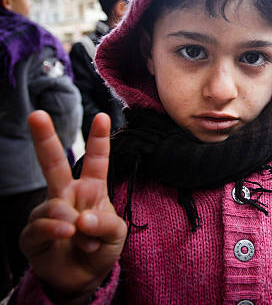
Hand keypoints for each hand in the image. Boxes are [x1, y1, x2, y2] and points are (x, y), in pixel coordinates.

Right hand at [20, 111, 126, 300]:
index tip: (104, 117)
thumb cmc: (102, 248)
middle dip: (45, 138)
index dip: (99, 139)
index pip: (96, 160)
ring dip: (73, 223)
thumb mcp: (117, 234)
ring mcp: (48, 213)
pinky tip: (68, 234)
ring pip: (53, 204)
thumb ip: (106, 223)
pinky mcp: (33, 235)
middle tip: (36, 115)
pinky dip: (56, 229)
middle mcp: (67, 195)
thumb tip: (82, 218)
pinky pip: (40, 225)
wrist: (84, 278)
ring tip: (88, 240)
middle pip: (54, 163)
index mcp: (92, 189)